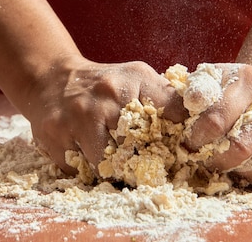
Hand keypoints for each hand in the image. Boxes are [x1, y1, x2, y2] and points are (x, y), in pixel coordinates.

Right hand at [22, 55, 185, 175]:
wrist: (51, 81)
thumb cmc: (104, 85)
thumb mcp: (136, 78)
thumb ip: (166, 97)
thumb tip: (200, 121)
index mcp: (133, 81)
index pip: (172, 114)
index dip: (181, 139)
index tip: (182, 152)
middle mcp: (104, 99)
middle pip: (141, 150)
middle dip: (149, 165)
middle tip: (152, 170)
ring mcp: (77, 120)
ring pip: (110, 168)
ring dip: (118, 173)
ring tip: (121, 167)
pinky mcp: (56, 140)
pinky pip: (83, 172)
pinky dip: (91, 173)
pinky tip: (92, 159)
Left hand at [184, 64, 251, 185]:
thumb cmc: (232, 90)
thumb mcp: (212, 80)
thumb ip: (194, 92)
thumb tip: (180, 109)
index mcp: (251, 79)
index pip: (216, 119)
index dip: (196, 139)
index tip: (186, 146)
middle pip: (242, 147)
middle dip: (216, 161)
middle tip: (204, 161)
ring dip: (241, 174)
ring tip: (228, 167)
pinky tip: (250, 169)